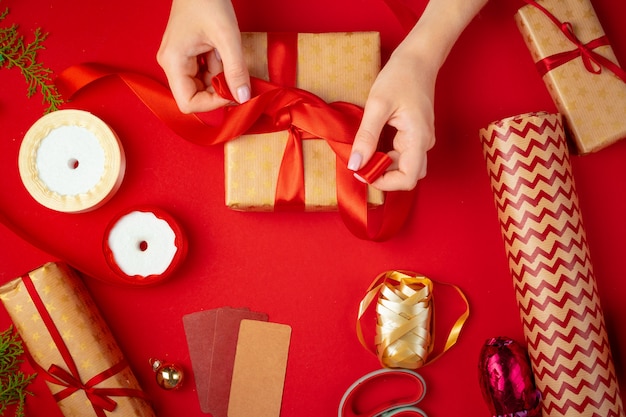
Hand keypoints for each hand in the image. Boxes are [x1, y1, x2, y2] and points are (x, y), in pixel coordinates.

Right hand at [157, 0, 250, 112]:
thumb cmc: (207, 0)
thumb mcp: (227, 37)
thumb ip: (235, 70)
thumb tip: (243, 98)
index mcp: (173, 62)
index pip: (188, 103)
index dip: (212, 104)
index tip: (232, 93)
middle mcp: (171, 64)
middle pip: (195, 96)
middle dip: (218, 92)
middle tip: (238, 80)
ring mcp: (179, 60)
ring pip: (202, 85)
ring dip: (220, 79)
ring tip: (229, 57)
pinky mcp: (188, 55)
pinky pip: (205, 73)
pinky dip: (219, 70)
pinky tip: (224, 53)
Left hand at [348, 45, 436, 190]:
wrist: (418, 59)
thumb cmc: (400, 76)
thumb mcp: (377, 105)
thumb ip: (367, 137)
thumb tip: (356, 165)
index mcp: (418, 139)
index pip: (408, 179)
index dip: (385, 182)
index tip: (364, 172)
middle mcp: (423, 143)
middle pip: (407, 176)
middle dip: (383, 176)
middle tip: (361, 164)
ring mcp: (421, 140)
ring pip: (404, 166)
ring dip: (384, 166)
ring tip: (364, 152)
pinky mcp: (415, 135)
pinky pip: (402, 155)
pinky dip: (386, 156)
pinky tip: (372, 145)